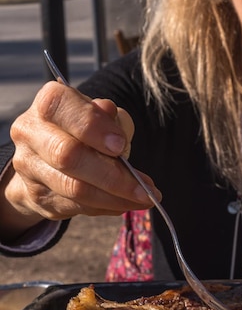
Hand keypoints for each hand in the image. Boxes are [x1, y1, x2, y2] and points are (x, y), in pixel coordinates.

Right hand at [4, 81, 159, 233]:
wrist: (46, 153)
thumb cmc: (81, 127)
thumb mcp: (99, 113)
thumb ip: (109, 117)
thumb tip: (117, 130)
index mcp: (49, 103)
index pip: (65, 109)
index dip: (94, 127)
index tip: (121, 145)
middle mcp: (31, 132)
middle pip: (68, 155)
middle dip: (112, 175)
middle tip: (145, 187)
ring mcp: (28, 166)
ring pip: (73, 188)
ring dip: (114, 198)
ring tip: (144, 199)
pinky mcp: (34, 195)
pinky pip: (74, 206)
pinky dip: (105, 206)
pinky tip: (124, 203)